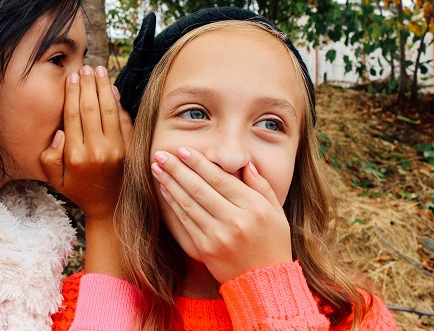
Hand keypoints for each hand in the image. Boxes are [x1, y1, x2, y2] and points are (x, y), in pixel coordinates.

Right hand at [41, 65, 132, 220]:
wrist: (111, 208)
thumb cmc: (79, 190)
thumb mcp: (55, 180)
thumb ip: (50, 157)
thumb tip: (60, 132)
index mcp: (76, 156)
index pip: (73, 115)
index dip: (72, 93)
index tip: (72, 77)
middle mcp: (98, 150)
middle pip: (91, 108)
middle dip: (88, 84)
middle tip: (85, 67)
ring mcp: (118, 149)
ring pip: (109, 110)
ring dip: (104, 87)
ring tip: (99, 71)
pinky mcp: (131, 149)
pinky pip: (124, 119)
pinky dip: (119, 102)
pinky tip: (112, 89)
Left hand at [151, 147, 291, 282]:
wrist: (264, 283)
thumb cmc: (273, 243)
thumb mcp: (276, 212)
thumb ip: (261, 186)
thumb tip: (245, 162)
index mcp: (254, 208)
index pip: (220, 179)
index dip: (198, 163)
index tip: (183, 150)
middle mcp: (235, 221)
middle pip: (199, 189)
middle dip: (177, 168)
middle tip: (160, 154)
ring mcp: (218, 236)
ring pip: (189, 204)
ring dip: (170, 183)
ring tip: (157, 168)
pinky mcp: (205, 249)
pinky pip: (185, 221)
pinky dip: (173, 204)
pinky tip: (165, 190)